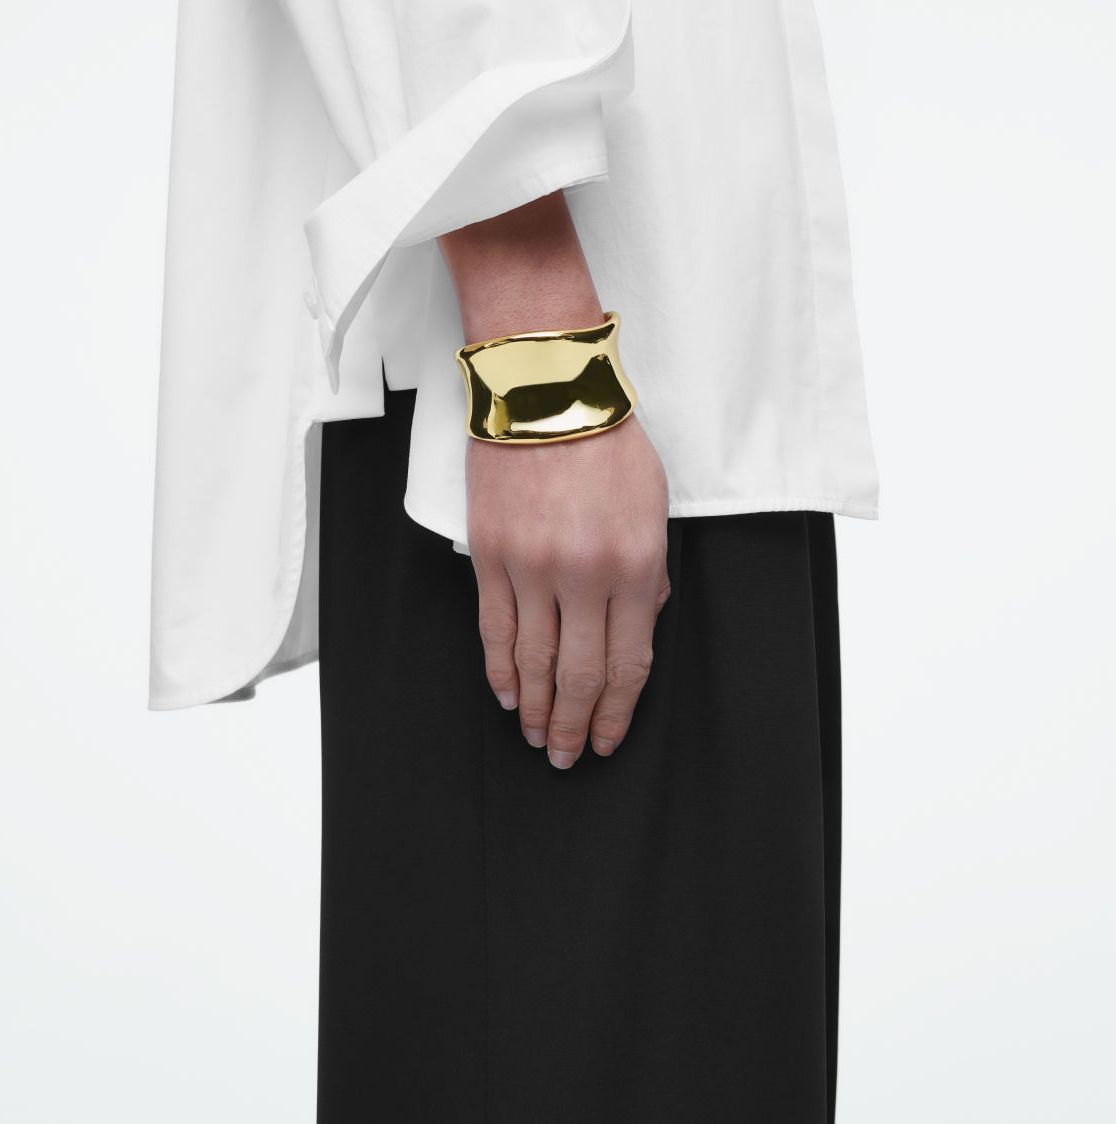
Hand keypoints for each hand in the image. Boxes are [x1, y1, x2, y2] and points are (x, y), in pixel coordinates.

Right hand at [466, 409, 670, 768]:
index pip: (629, 663)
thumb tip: (639, 624)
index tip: (610, 740)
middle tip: (569, 755)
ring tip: (538, 737)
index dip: (619, 712)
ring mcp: (532, 568)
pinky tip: (508, 694)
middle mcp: (585, 575)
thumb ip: (649, 572)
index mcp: (635, 564)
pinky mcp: (491, 555)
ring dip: (537, 709)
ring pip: (533, 662)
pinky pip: (494, 629)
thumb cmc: (607, 443)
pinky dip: (500, 670)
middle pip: (581, 675)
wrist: (547, 392)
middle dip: (577, 725)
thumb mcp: (654, 506)